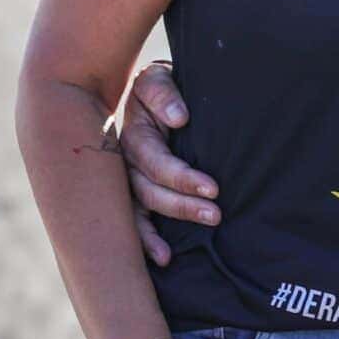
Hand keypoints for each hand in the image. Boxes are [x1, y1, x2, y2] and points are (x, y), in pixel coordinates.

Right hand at [121, 61, 216, 265]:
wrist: (156, 93)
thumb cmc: (164, 87)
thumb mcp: (159, 79)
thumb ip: (164, 93)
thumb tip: (179, 119)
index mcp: (133, 133)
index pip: (156, 160)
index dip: (182, 176)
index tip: (213, 189)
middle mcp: (124, 160)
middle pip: (147, 190)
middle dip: (180, 205)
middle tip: (215, 215)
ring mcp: (124, 179)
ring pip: (136, 209)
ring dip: (154, 233)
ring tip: (171, 256)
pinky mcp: (128, 193)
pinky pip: (131, 220)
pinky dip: (142, 240)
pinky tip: (158, 260)